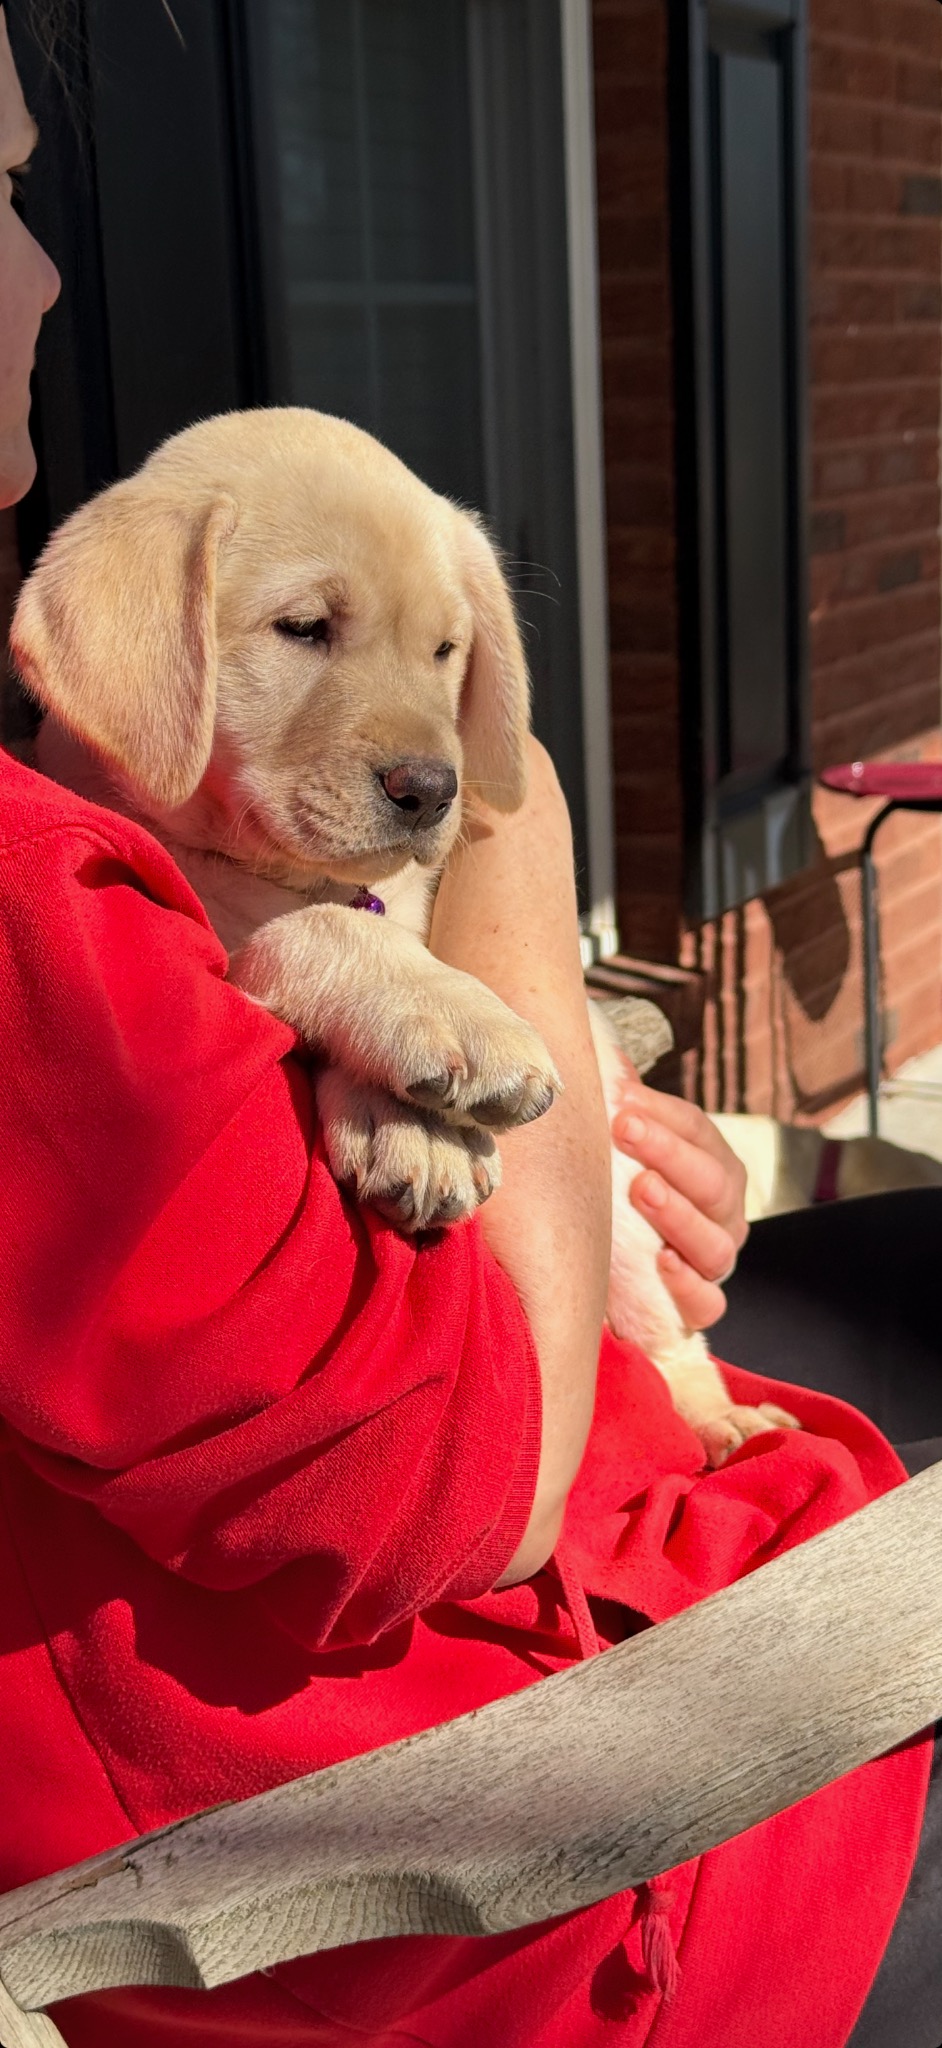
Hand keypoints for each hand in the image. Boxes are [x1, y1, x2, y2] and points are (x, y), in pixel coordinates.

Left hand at [611, 1070, 747, 1330]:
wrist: (620, 1273)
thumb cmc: (623, 1196)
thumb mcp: (623, 1150)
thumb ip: (624, 1108)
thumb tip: (605, 1058)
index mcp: (712, 1166)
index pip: (698, 1132)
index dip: (662, 1114)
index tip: (620, 1098)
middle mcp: (724, 1213)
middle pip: (711, 1182)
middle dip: (669, 1153)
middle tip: (624, 1129)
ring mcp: (715, 1262)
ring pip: (714, 1242)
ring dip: (678, 1213)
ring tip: (641, 1189)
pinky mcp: (699, 1306)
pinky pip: (708, 1303)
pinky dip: (689, 1285)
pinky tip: (663, 1262)